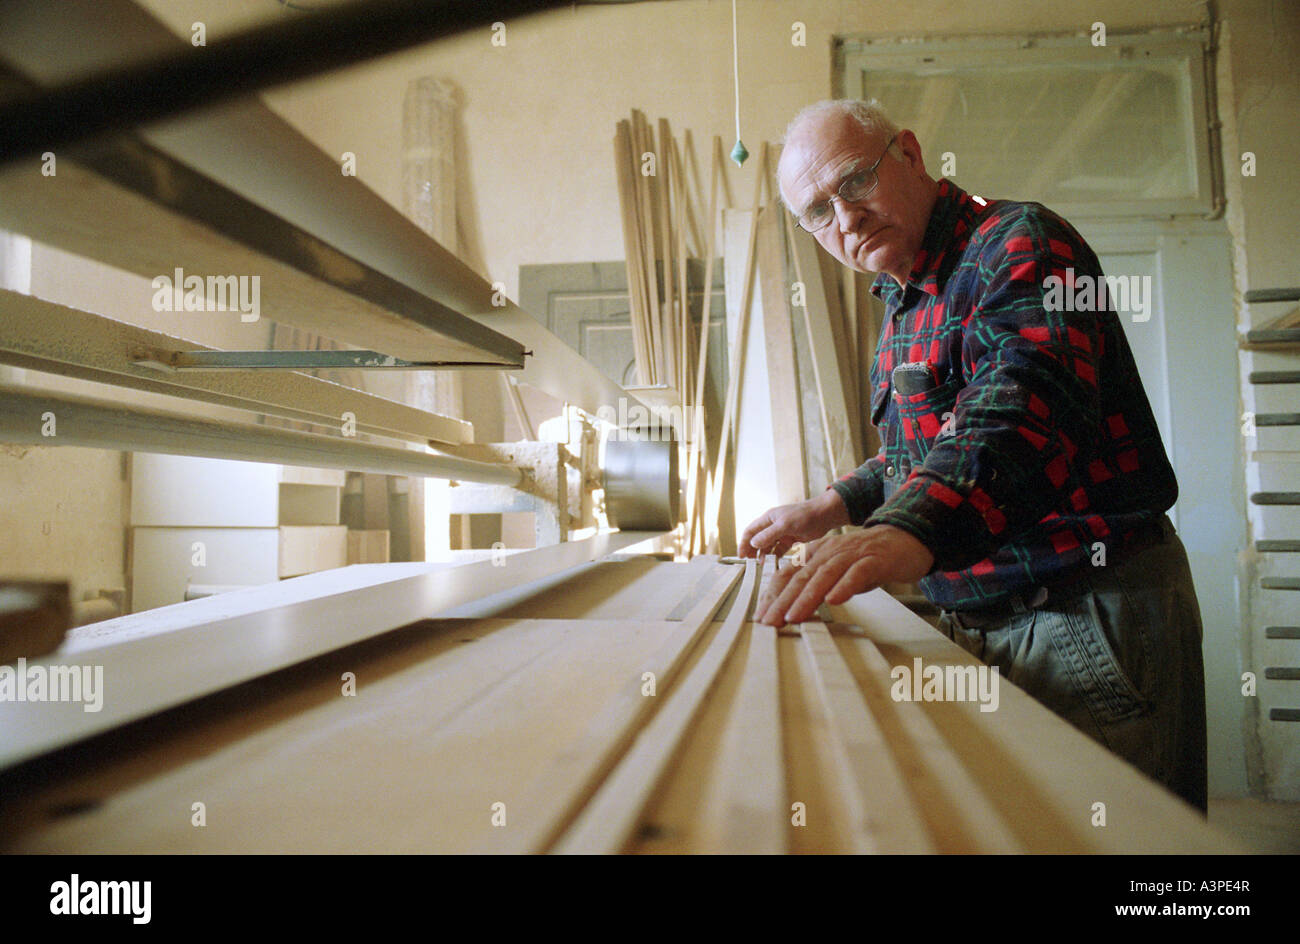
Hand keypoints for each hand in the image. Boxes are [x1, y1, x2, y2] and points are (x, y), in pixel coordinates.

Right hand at [738, 490, 850, 558]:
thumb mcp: (785, 525)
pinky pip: (779, 549)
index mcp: (768, 518)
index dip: (744, 543)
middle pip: (757, 539)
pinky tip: (774, 562)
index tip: (741, 555)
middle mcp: (773, 525)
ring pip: (768, 545)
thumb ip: (769, 534)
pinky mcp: (791, 538)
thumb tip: (753, 543)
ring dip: (764, 554)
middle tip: (750, 562)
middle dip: (752, 550)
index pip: (751, 531)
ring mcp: (782, 532)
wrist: (824, 516)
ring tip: (763, 564)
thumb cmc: (804, 515)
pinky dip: (775, 555)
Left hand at [755, 524, 934, 626]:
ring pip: (824, 576)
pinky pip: (857, 574)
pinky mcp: (874, 560)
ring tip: (793, 616)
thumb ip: (815, 586)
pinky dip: (844, 587)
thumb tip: (791, 610)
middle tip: (769, 622)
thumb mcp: (835, 571)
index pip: (788, 574)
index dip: (773, 595)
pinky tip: (834, 601)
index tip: (761, 616)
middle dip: (782, 601)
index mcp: (816, 553)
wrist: (904, 540)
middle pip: (801, 577)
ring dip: (806, 597)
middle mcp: (829, 551)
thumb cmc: (867, 560)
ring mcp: (851, 555)